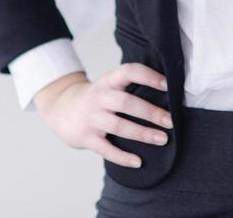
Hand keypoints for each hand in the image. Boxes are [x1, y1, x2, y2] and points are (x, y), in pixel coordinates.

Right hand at [34, 65, 172, 168]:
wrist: (61, 109)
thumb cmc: (97, 98)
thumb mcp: (109, 84)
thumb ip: (130, 86)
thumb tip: (168, 94)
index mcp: (108, 81)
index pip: (129, 71)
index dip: (149, 76)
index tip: (169, 85)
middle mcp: (99, 97)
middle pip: (126, 102)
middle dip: (150, 112)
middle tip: (171, 121)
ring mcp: (91, 118)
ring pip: (118, 126)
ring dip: (142, 133)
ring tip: (162, 139)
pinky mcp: (86, 137)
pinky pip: (106, 149)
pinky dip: (122, 157)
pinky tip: (138, 162)